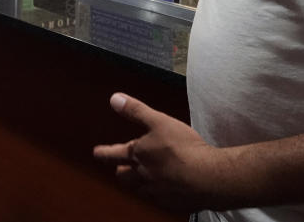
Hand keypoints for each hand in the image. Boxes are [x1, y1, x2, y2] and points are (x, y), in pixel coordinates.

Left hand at [93, 93, 218, 213]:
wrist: (207, 178)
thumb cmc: (184, 148)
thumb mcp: (159, 121)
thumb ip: (136, 111)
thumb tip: (114, 99)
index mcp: (138, 155)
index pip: (114, 154)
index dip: (104, 152)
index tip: (96, 153)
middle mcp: (144, 176)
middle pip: (125, 176)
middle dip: (121, 171)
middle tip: (119, 169)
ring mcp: (157, 192)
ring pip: (140, 190)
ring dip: (137, 184)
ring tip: (139, 181)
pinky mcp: (172, 204)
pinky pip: (159, 201)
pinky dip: (158, 195)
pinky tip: (164, 191)